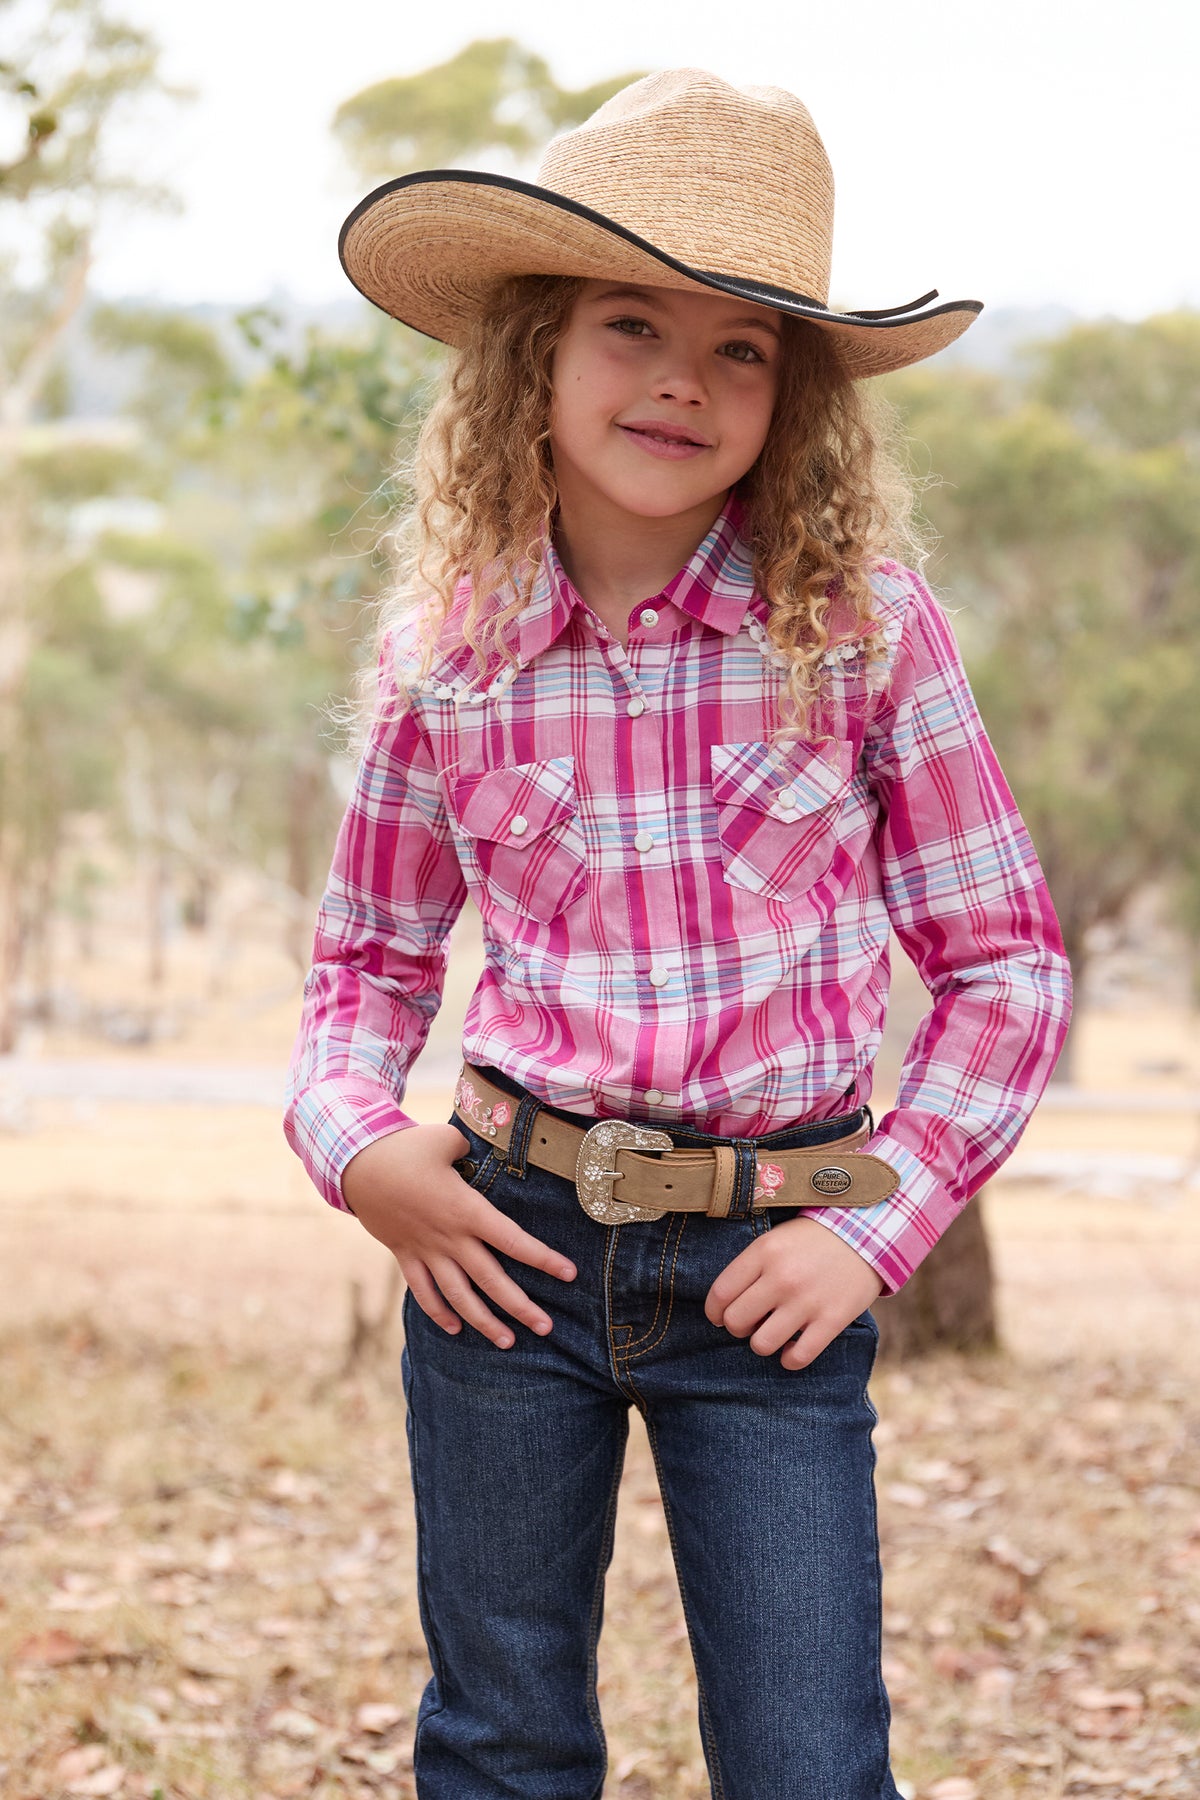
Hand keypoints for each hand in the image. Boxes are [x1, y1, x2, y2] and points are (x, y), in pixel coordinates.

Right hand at [341, 1124, 576, 1350]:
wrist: (355, 1166)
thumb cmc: (405, 1148)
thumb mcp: (446, 1140)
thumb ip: (471, 1150)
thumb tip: (480, 1154)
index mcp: (467, 1210)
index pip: (513, 1241)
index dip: (543, 1259)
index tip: (570, 1274)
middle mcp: (450, 1238)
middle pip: (491, 1280)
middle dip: (520, 1307)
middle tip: (546, 1328)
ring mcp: (426, 1251)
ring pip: (459, 1295)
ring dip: (482, 1322)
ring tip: (507, 1342)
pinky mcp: (405, 1255)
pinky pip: (423, 1291)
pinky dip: (438, 1312)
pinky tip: (454, 1329)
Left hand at [704, 1215, 883, 1369]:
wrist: (866, 1233)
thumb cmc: (812, 1239)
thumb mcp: (775, 1239)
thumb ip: (750, 1266)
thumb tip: (725, 1305)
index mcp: (764, 1252)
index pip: (720, 1294)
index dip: (714, 1312)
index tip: (719, 1316)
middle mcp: (782, 1277)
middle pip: (736, 1322)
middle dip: (737, 1327)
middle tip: (749, 1322)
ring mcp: (807, 1301)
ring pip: (761, 1344)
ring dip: (762, 1343)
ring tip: (771, 1333)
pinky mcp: (832, 1320)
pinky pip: (798, 1357)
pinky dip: (789, 1358)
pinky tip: (792, 1348)